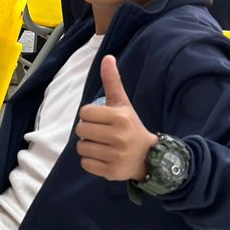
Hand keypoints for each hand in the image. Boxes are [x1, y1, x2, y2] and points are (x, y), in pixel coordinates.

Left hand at [77, 56, 157, 181]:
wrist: (149, 157)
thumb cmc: (130, 126)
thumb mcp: (123, 104)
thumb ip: (113, 82)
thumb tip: (107, 57)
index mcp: (120, 118)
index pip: (85, 113)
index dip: (90, 116)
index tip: (102, 119)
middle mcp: (119, 137)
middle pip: (80, 130)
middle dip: (88, 131)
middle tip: (102, 133)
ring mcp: (116, 156)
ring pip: (81, 147)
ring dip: (88, 146)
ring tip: (103, 145)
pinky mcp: (112, 172)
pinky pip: (86, 164)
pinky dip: (91, 161)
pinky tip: (104, 157)